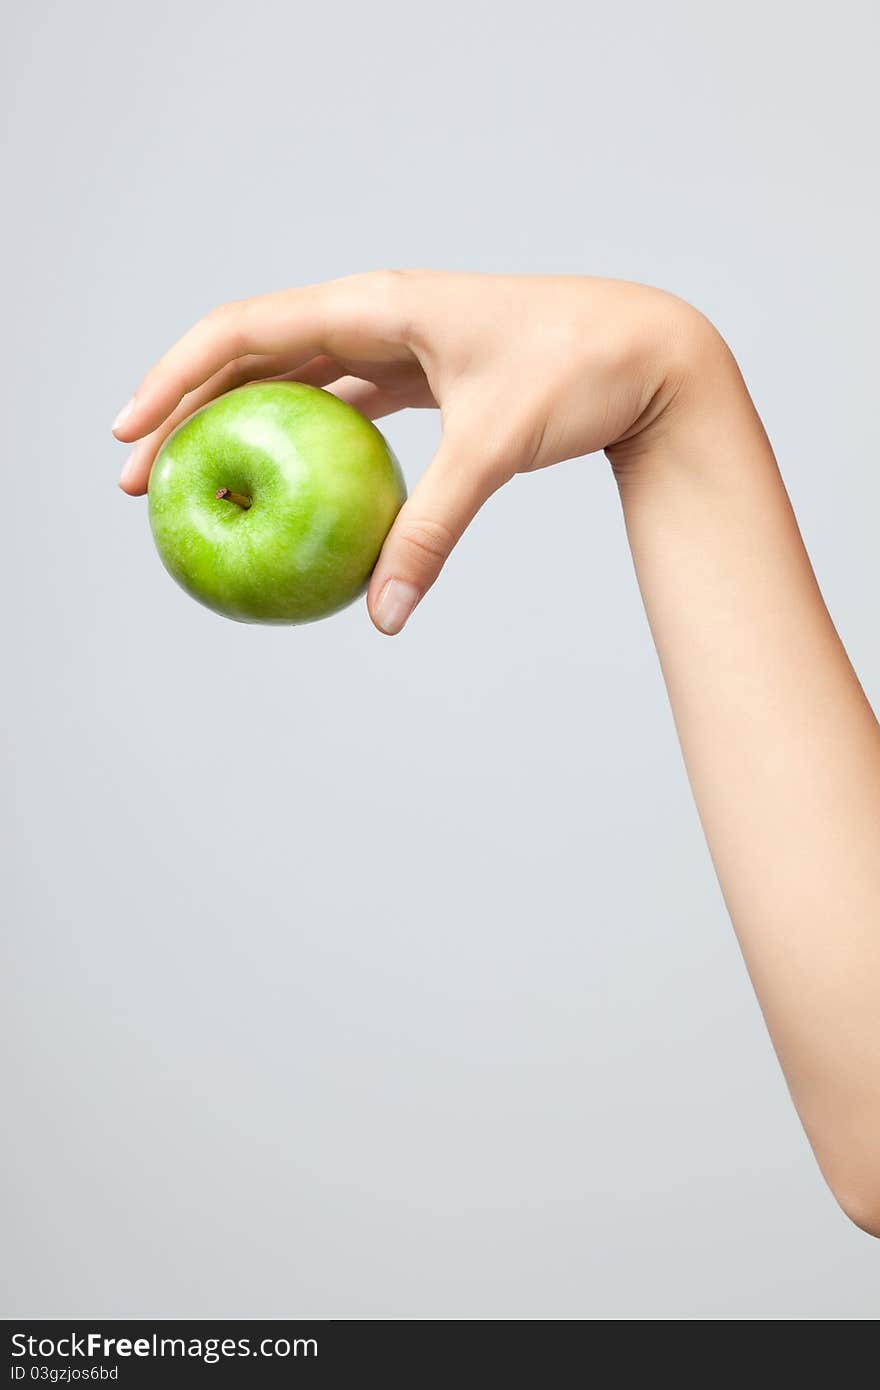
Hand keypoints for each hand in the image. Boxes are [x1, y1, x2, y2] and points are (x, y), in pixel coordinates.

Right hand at [113, 270, 702, 632]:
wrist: (654, 352)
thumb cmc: (581, 373)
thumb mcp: (495, 448)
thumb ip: (433, 528)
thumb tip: (386, 613)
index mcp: (377, 303)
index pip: (245, 330)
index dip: (174, 377)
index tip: (127, 431)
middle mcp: (377, 313)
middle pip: (252, 355)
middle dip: (185, 408)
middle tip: (137, 476)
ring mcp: (398, 343)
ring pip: (293, 379)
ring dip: (238, 422)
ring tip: (193, 477)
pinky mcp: (424, 375)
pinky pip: (343, 405)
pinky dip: (304, 439)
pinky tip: (283, 481)